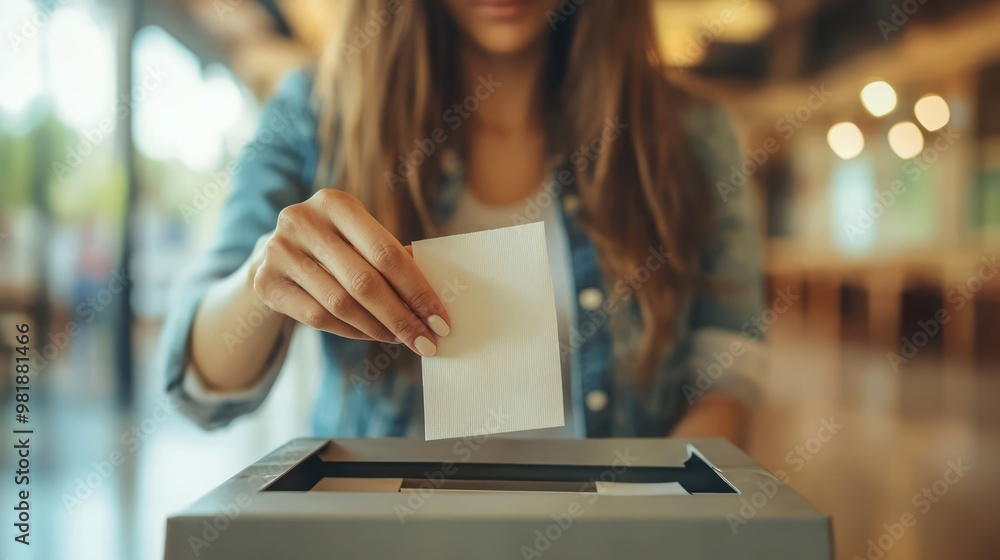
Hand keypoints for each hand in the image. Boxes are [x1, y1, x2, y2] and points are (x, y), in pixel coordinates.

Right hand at [251, 189, 449, 356]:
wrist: (277, 251)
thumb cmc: (336, 244)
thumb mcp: (362, 237)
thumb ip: (393, 258)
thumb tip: (434, 299)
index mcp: (335, 202)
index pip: (386, 252)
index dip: (417, 289)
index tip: (440, 318)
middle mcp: (302, 221)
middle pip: (364, 282)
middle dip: (401, 316)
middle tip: (427, 341)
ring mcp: (279, 251)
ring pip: (341, 304)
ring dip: (379, 328)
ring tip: (402, 339)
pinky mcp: (266, 282)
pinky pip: (318, 318)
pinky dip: (352, 331)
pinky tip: (373, 335)